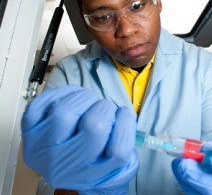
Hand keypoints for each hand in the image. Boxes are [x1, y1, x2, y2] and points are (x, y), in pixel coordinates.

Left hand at [21, 85, 138, 194]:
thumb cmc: (93, 161)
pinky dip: (62, 93)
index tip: (123, 117)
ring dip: (84, 98)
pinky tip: (71, 99)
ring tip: (87, 103)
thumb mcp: (117, 162)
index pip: (117, 151)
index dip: (126, 126)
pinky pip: (44, 101)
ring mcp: (40, 145)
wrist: (67, 167)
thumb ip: (126, 142)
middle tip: (104, 109)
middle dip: (106, 108)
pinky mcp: (29, 127)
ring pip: (65, 111)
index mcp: (90, 174)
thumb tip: (123, 116)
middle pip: (94, 126)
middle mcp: (62, 164)